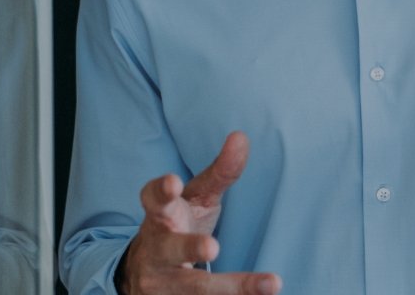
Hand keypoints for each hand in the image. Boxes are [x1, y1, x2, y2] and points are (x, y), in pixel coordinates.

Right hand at [118, 131, 281, 293]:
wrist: (145, 272)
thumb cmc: (178, 224)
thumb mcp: (197, 197)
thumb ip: (219, 172)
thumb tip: (241, 136)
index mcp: (160, 215)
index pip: (153, 199)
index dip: (160, 191)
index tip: (172, 182)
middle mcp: (157, 248)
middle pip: (171, 249)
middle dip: (190, 248)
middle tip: (213, 247)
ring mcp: (161, 282)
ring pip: (192, 288)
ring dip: (231, 288)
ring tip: (270, 285)